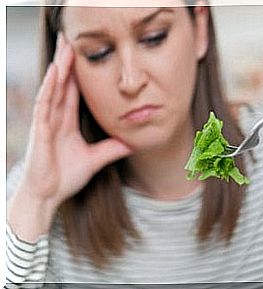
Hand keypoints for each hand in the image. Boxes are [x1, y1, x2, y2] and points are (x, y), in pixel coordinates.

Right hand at [17, 33, 131, 210]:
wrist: (49, 195)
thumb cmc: (65, 177)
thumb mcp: (96, 159)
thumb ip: (112, 148)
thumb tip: (133, 142)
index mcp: (67, 122)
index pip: (74, 92)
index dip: (79, 73)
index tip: (86, 55)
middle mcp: (56, 118)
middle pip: (63, 84)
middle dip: (66, 62)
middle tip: (71, 39)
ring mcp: (46, 122)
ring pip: (53, 88)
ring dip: (59, 67)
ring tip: (65, 46)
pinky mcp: (40, 130)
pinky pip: (44, 104)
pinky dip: (50, 87)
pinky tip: (55, 72)